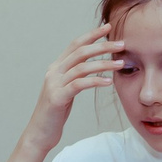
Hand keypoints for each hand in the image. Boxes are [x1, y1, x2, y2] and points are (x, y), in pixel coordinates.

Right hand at [23, 24, 122, 150]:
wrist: (39, 133)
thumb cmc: (55, 113)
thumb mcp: (66, 91)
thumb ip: (75, 77)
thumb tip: (92, 68)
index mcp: (56, 68)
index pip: (76, 45)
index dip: (92, 34)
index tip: (108, 27)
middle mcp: (54, 72)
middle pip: (80, 52)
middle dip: (102, 45)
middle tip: (122, 44)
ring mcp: (54, 84)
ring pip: (82, 67)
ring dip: (103, 64)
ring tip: (120, 64)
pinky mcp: (57, 97)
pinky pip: (79, 84)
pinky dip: (95, 81)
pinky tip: (108, 82)